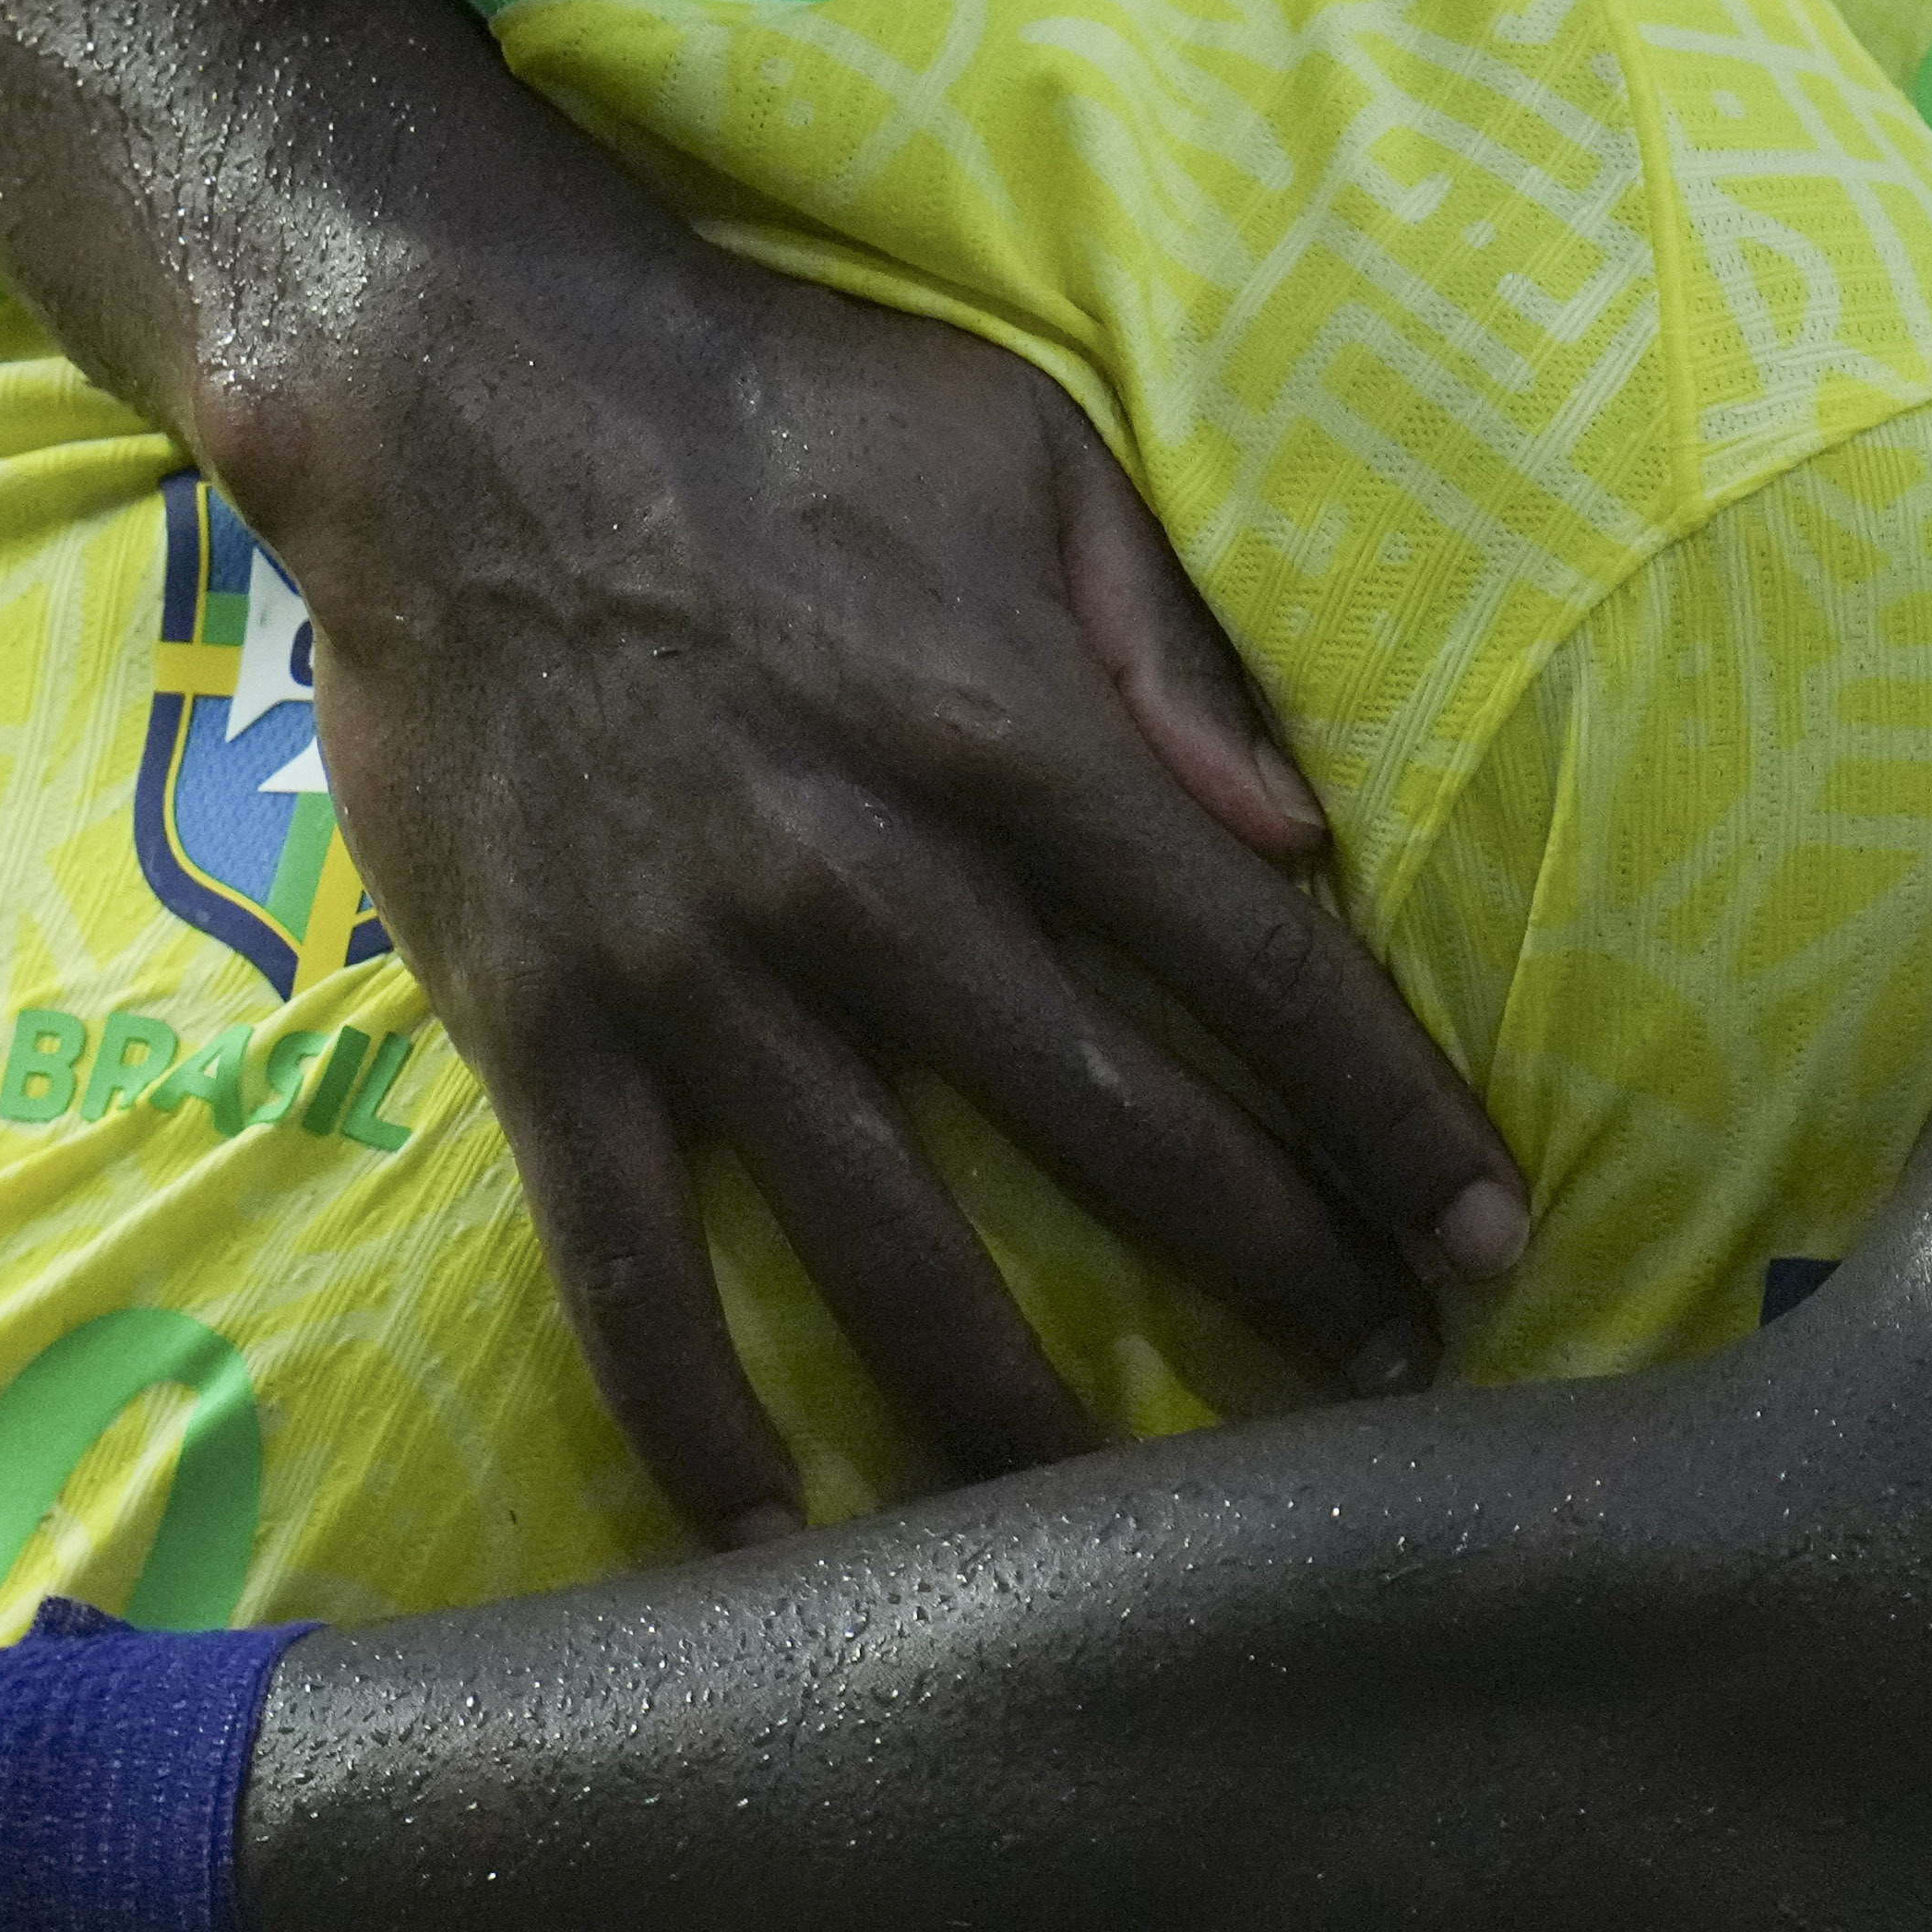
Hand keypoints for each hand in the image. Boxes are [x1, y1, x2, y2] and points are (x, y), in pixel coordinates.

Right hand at [242, 237, 1529, 1534]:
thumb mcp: (1016, 439)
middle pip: (1112, 1124)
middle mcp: (863, 874)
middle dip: (1272, 1270)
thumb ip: (1166, 638)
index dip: (1386, 1109)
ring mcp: (692, 967)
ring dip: (1028, 1408)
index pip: (1250, 955)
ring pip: (888, 1246)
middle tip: (1380, 1390)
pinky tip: (775, 1544)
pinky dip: (696, 1422)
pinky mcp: (540, 1022)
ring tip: (1133, 1531)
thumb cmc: (765, 399)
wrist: (445, 387)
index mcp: (1000, 726)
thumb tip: (1304, 836)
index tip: (1485, 1236)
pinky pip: (623, 1264)